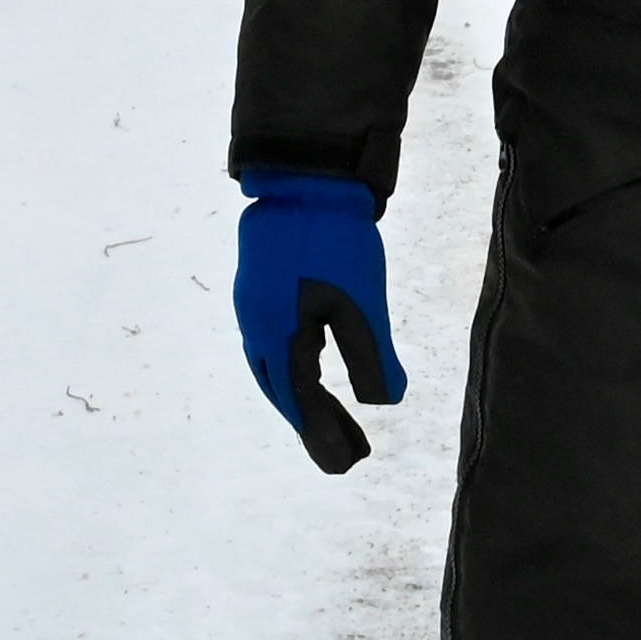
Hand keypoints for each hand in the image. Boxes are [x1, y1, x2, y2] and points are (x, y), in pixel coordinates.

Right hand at [235, 175, 402, 471]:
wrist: (305, 175)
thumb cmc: (335, 237)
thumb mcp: (361, 300)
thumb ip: (372, 355)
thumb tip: (386, 403)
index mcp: (277, 334)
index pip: (302, 400)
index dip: (325, 434)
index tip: (350, 464)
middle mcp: (255, 325)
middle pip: (283, 390)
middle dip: (314, 424)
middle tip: (349, 453)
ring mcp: (253, 305)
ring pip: (274, 368)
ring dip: (303, 398)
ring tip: (332, 422)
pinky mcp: (259, 287)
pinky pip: (271, 344)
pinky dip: (293, 370)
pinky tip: (311, 368)